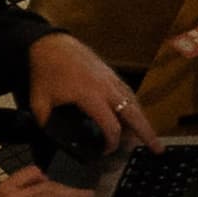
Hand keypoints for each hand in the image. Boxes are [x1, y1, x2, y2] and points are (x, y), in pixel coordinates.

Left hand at [26, 29, 145, 155]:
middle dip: (147, 133)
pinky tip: (135, 116)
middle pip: (134, 114)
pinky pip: (129, 93)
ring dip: (143, 120)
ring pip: (135, 103)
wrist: (50, 44)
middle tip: (158, 149)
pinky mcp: (112, 73)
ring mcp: (112, 79)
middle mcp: (107, 88)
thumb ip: (48, 122)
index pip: (111, 125)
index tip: (107, 151)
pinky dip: (135, 107)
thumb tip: (54, 138)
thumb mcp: (39, 101)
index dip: (112, 142)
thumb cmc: (45, 72)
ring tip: (149, 136)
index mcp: (90, 96)